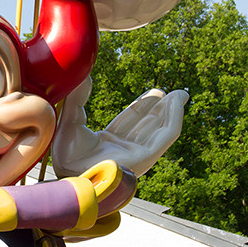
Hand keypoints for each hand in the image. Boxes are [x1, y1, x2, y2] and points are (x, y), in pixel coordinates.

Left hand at [52, 77, 187, 178]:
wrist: (70, 170)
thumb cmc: (66, 153)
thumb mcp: (71, 118)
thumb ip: (78, 98)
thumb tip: (84, 75)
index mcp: (107, 143)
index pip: (130, 122)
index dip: (143, 106)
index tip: (155, 92)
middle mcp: (123, 150)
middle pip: (148, 125)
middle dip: (161, 108)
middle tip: (174, 92)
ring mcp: (135, 155)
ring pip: (161, 130)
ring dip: (172, 111)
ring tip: (181, 94)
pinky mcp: (146, 158)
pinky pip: (166, 135)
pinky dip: (174, 118)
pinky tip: (175, 103)